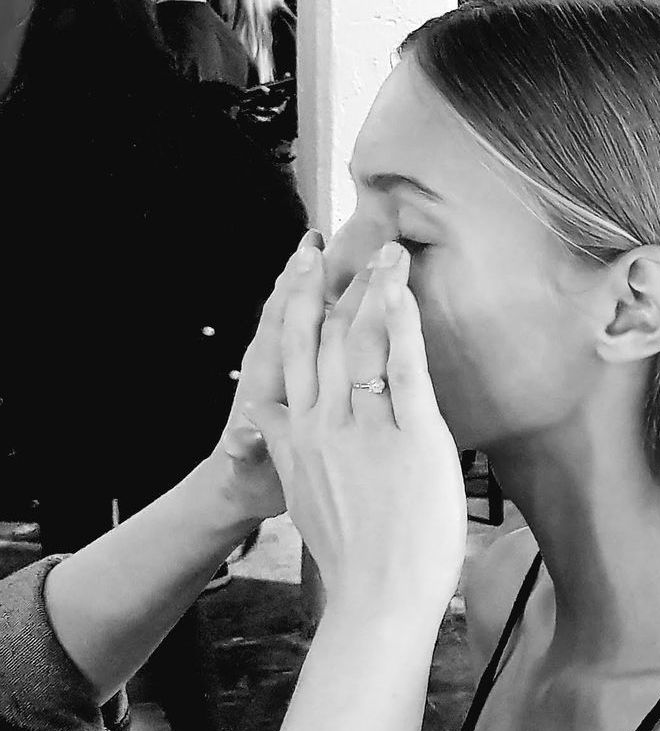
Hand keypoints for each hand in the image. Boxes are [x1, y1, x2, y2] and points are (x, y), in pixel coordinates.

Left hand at [209, 231, 323, 522]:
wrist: (237, 496)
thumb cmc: (251, 485)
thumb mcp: (252, 475)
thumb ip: (248, 453)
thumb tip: (240, 440)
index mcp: (265, 383)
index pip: (285, 323)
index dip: (300, 288)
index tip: (320, 251)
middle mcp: (270, 366)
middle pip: (294, 306)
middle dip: (317, 269)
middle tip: (352, 234)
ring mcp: (282, 369)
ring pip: (302, 314)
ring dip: (317, 279)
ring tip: (338, 243)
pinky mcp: (295, 377)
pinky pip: (311, 333)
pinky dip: (322, 305)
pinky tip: (341, 289)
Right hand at [245, 242, 466, 616]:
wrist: (376, 599)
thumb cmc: (354, 556)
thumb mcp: (303, 494)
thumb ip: (289, 450)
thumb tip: (271, 421)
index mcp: (297, 435)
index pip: (291, 353)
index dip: (297, 305)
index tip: (304, 267)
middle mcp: (323, 424)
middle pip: (322, 336)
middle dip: (335, 284)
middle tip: (350, 241)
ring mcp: (364, 429)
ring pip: (361, 342)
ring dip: (374, 290)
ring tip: (390, 252)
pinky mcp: (409, 439)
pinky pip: (402, 368)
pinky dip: (402, 324)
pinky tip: (405, 294)